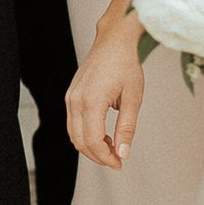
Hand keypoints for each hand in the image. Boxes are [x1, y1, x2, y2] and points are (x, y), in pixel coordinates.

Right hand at [66, 18, 146, 170]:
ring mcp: (71, 96)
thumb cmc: (126, 64)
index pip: (93, 141)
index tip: (120, 164)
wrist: (115, 40)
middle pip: (80, 141)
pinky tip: (103, 133)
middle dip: (98, 156)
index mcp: (91, 101)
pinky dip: (85, 134)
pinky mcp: (71, 94)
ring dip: (91, 146)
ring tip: (112, 147)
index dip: (106, 158)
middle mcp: (75, 100)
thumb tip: (123, 153)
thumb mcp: (133, 98)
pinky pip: (73, 122)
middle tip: (117, 160)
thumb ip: (127, 128)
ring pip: (73, 134)